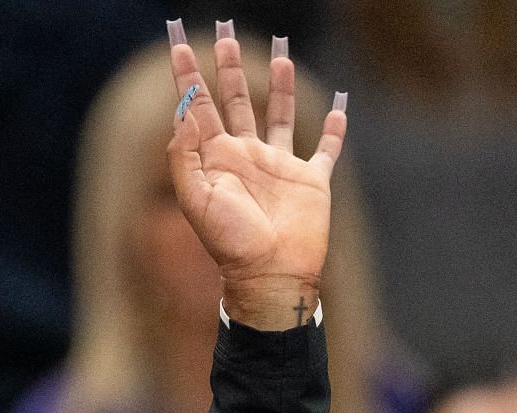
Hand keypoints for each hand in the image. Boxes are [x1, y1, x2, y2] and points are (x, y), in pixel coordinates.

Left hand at [166, 23, 346, 329]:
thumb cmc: (230, 243)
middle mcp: (247, 156)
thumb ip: (185, 155)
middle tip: (225, 33)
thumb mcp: (195, 199)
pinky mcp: (312, 181)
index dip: (187, 76)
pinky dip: (333, 130)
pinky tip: (338, 108)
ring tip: (280, 51)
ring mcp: (281, 167)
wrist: (270, 276)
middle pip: (237, 100)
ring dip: (280, 84)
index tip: (177, 43)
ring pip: (279, 114)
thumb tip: (183, 110)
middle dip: (229, 67)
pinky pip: (325, 149)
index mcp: (217, 158)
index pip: (199, 107)